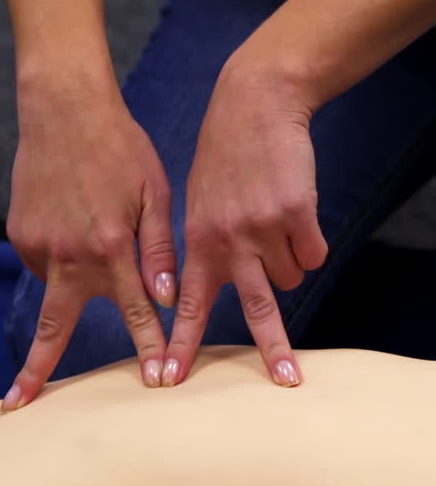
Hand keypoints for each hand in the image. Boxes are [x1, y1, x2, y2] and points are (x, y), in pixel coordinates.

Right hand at [4, 81, 176, 408]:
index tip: (154, 383)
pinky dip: (59, 255)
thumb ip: (160, 247)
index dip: (147, 349)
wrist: (62, 107)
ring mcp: (38, 245)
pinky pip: (42, 261)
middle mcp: (70, 255)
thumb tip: (164, 296)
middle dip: (35, 372)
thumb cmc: (119, 147)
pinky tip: (70, 220)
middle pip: (53, 328)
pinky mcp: (19, 233)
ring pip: (55, 286)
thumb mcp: (154, 192)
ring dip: (68, 284)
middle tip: (16, 405)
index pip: (133, 312)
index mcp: (111, 247)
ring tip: (81, 233)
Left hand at [163, 62, 327, 386]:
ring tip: (272, 224)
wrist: (254, 105)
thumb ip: (197, 250)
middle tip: (285, 380)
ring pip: (290, 278)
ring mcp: (263, 227)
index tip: (171, 379)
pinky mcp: (296, 212)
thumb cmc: (222, 158)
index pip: (189, 305)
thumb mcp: (194, 203)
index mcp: (198, 243)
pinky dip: (309, 243)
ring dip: (287, 262)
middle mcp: (228, 240)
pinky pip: (313, 255)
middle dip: (273, 349)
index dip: (182, 344)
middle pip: (255, 308)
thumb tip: (192, 295)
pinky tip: (294, 214)